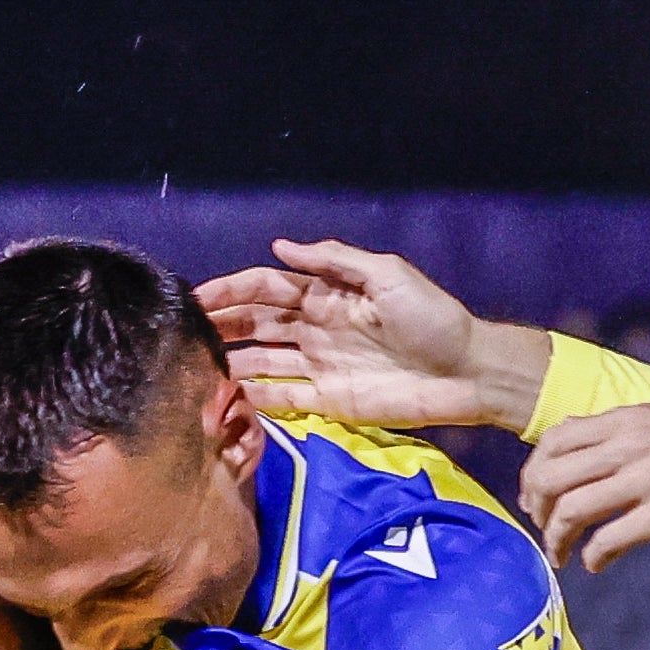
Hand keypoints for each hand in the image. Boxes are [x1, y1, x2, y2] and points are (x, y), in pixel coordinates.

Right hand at [202, 240, 533, 432]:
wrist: (467, 371)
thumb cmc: (432, 317)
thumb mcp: (388, 274)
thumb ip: (334, 260)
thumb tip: (280, 248)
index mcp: (325, 294)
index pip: (266, 288)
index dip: (231, 290)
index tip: (197, 297)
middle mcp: (315, 328)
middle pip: (255, 324)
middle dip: (221, 325)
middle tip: (182, 333)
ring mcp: (319, 365)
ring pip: (261, 361)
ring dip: (229, 363)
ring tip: (193, 368)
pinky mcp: (329, 401)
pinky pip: (282, 397)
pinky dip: (254, 397)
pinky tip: (225, 396)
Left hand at [517, 400, 649, 568]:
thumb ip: (633, 431)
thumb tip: (601, 448)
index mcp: (630, 419)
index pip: (555, 441)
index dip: (535, 473)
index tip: (539, 498)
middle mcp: (631, 445)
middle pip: (552, 476)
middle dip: (537, 509)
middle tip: (545, 530)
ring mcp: (648, 479)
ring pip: (572, 510)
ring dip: (557, 539)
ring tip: (562, 555)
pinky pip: (609, 539)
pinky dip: (593, 557)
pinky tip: (597, 564)